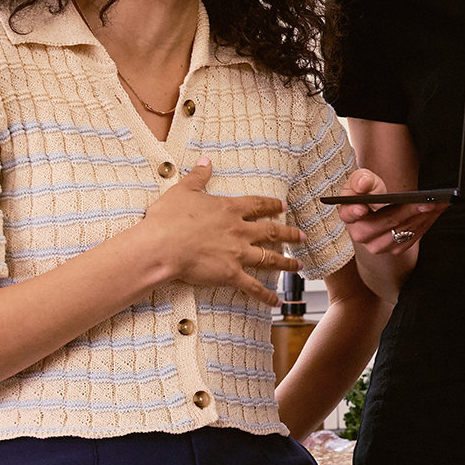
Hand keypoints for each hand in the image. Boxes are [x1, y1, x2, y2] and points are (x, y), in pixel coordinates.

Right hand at [140, 158, 302, 303]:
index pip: (257, 205)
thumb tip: (205, 161)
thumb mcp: (182, 190)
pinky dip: (266, 296)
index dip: (271, 205)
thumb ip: (198, 176)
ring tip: (299, 266)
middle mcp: (239, 231)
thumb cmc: (168, 219)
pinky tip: (277, 302)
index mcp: (229, 209)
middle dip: (289, 234)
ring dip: (286, 263)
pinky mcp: (230, 274)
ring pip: (269, 258)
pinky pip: (253, 287)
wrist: (161, 245)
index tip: (282, 206)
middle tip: (303, 236)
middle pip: (271, 231)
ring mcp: (237, 253)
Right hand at [334, 168, 446, 255]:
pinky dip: (426, 224)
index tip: (363, 206)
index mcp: (348, 213)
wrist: (380, 205)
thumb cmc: (369, 191)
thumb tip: (363, 184)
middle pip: (386, 222)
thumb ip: (362, 180)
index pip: (350, 213)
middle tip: (428, 201)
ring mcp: (377, 245)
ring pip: (402, 232)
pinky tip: (435, 212)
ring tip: (438, 205)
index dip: (356, 210)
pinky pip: (412, 238)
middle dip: (409, 210)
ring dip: (422, 218)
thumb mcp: (364, 180)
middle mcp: (360, 233)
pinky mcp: (393, 249)